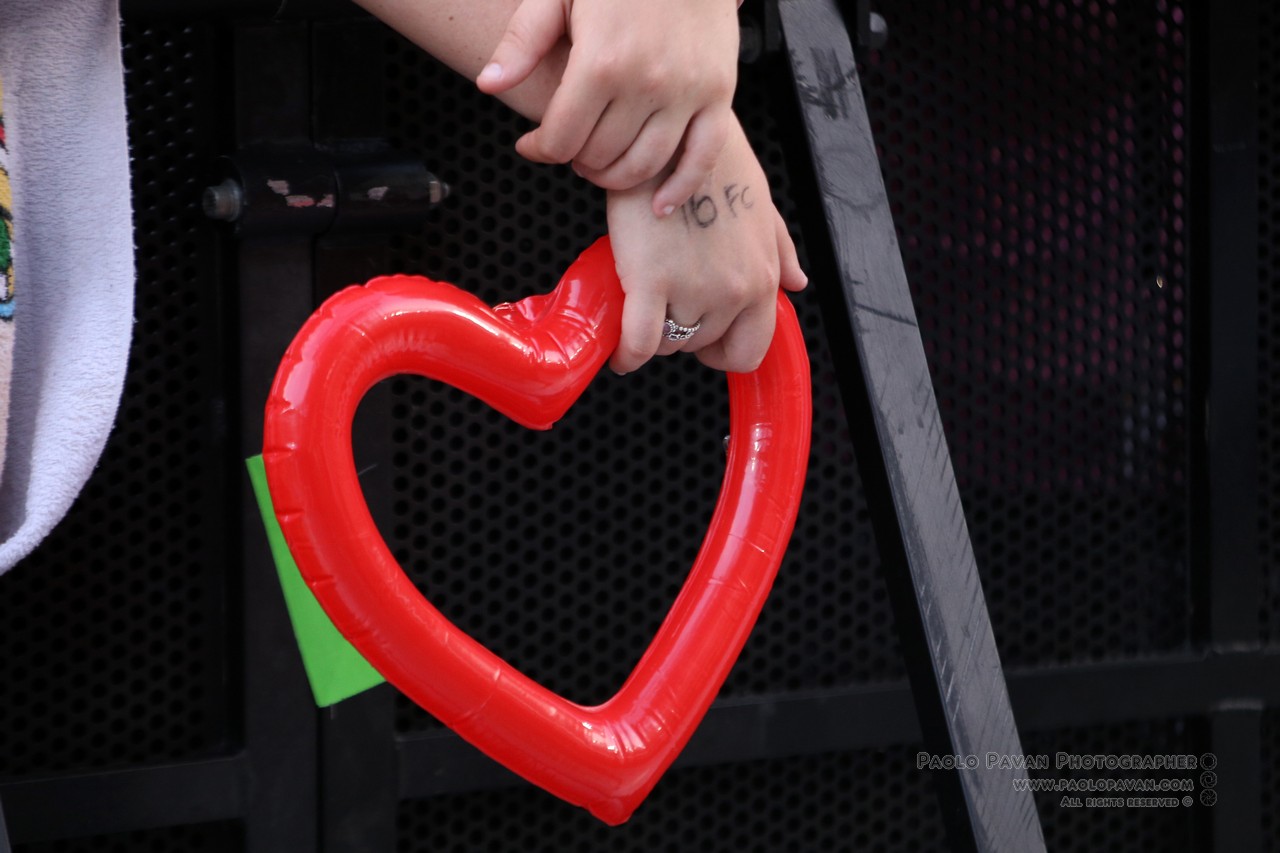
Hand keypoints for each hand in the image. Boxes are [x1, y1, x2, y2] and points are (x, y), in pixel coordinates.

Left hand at [477, 0, 740, 215]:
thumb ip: (522, 41)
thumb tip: (488, 84)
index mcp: (601, 61)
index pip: (561, 138)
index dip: (540, 149)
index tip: (532, 143)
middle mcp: (646, 84)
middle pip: (599, 156)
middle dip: (576, 158)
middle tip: (569, 145)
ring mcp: (686, 92)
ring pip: (643, 166)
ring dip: (615, 176)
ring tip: (601, 162)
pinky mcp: (719, 94)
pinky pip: (702, 158)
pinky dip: (679, 188)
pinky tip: (658, 203)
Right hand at [604, 118, 806, 373]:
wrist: (671, 134)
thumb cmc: (714, 164)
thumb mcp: (761, 206)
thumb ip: (780, 250)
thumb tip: (798, 283)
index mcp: (762, 277)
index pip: (748, 350)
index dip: (721, 350)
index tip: (703, 339)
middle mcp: (734, 291)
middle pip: (699, 346)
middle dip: (681, 333)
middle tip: (664, 306)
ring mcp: (694, 289)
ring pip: (666, 343)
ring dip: (652, 333)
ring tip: (641, 301)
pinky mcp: (651, 281)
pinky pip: (638, 343)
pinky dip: (627, 355)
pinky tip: (620, 354)